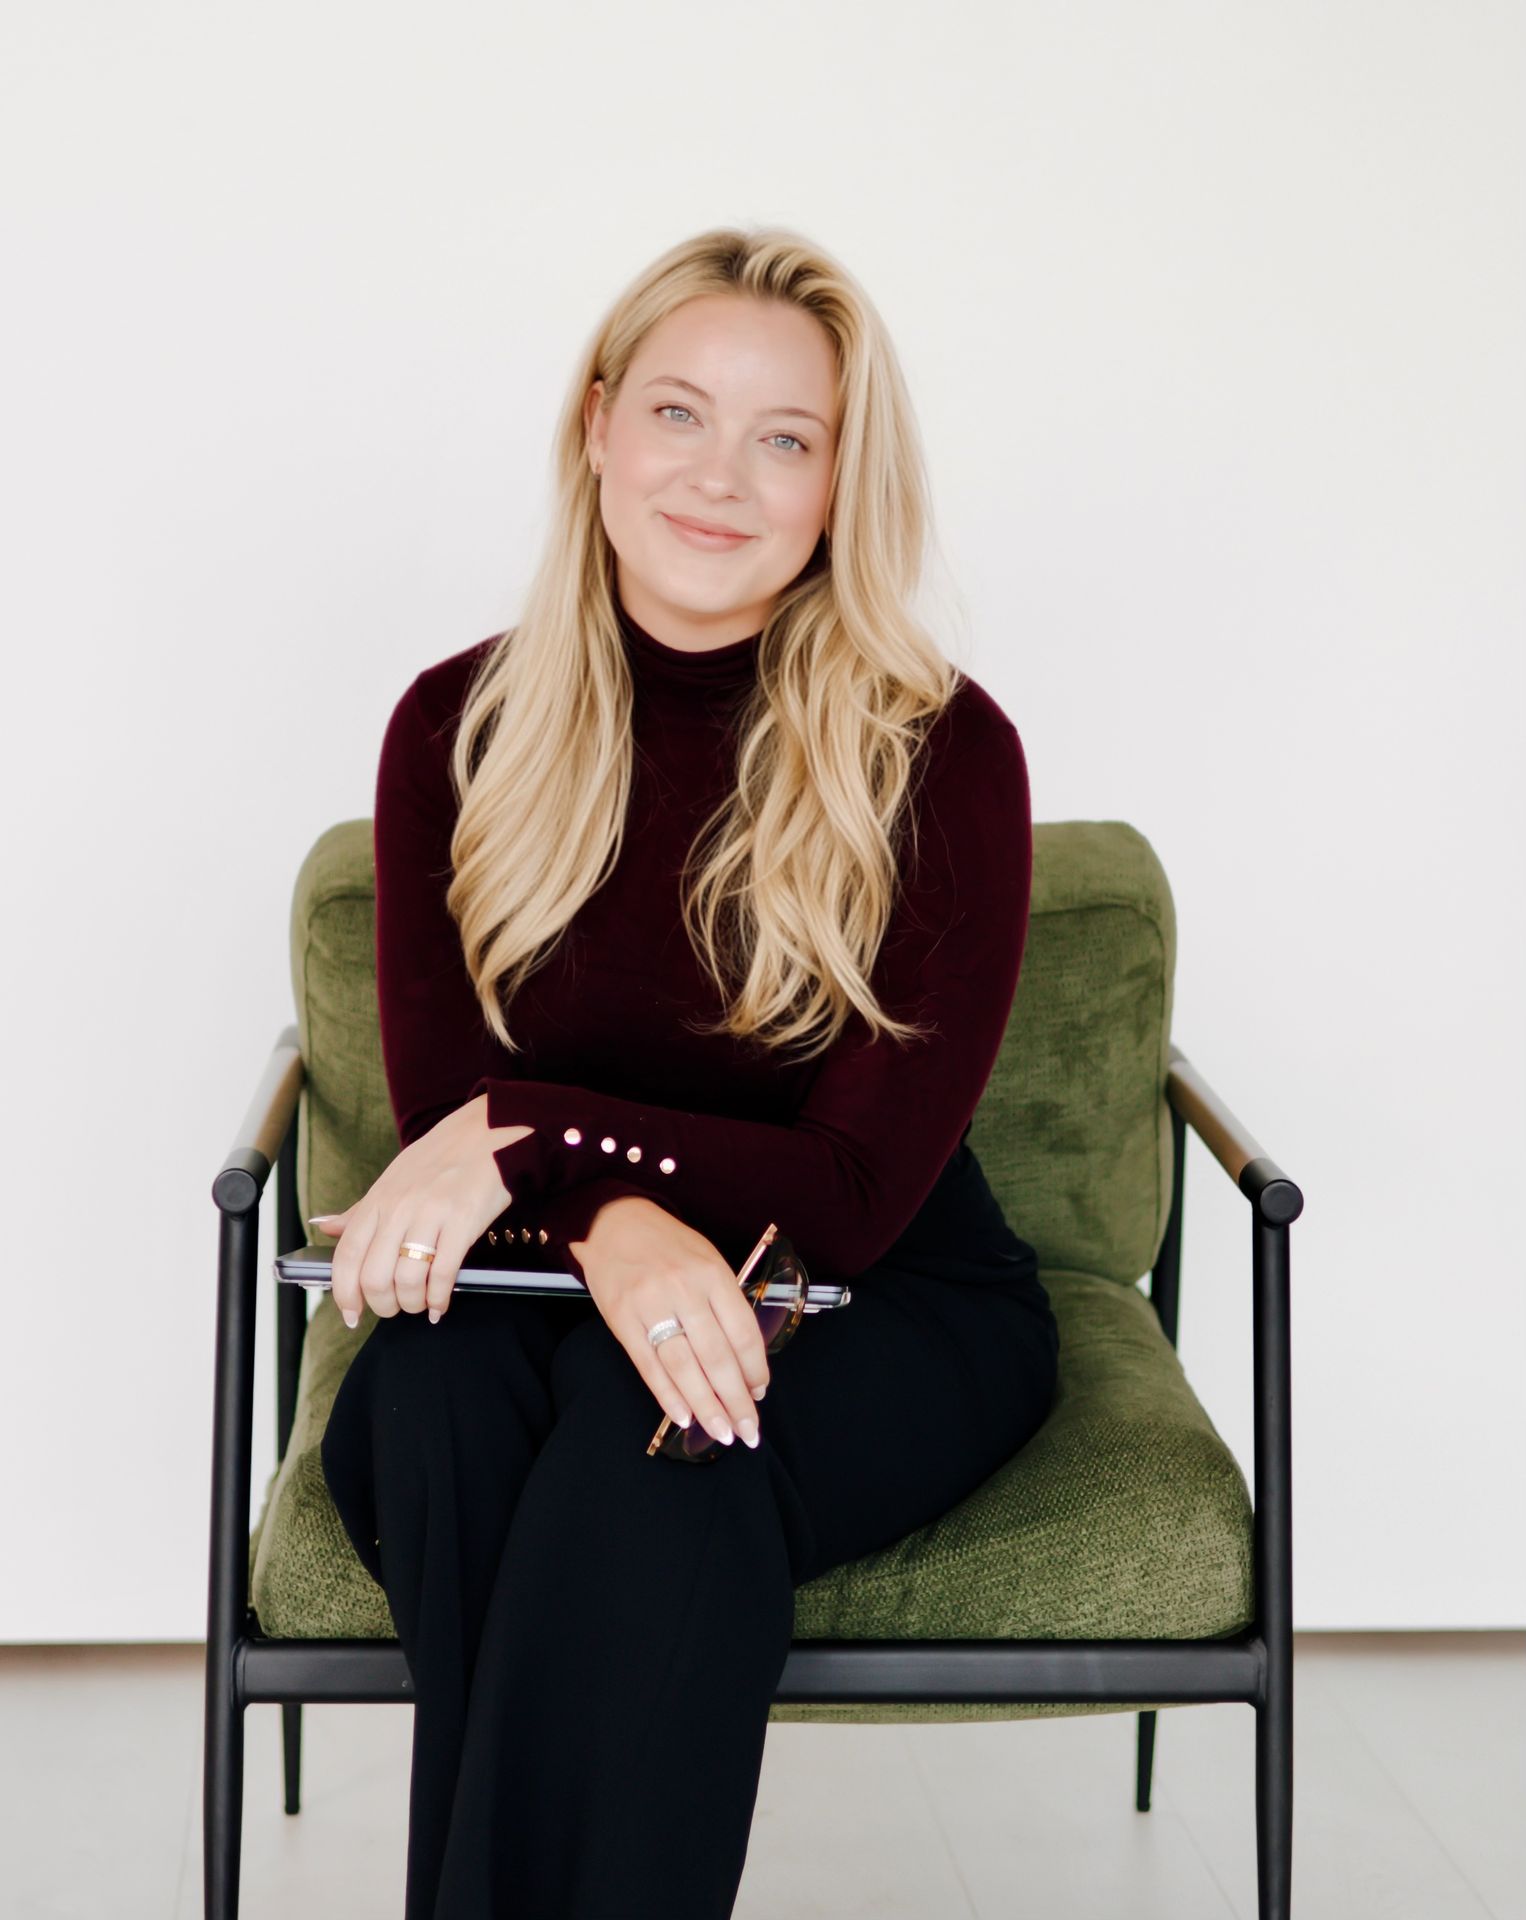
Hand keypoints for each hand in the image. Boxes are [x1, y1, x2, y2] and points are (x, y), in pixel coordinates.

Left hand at [311, 1094, 529, 1326]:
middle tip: (395, 1308)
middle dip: (383, 1306)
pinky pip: (443, 1274)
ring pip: (407, 1281)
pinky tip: (440, 1303)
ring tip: (420, 1304)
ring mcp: (431, 1215)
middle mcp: (399, 1209)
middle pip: (375, 1277)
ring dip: (412, 1304)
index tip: (351, 1314)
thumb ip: (359, 1210)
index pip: (347, 1256)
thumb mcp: (391, 1180)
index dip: (344, 1293)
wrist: (485, 1133)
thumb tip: (325, 1226)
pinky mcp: (463, 1222)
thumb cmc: (438, 1159)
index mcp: (378, 1201)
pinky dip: (439, 1299)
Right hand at [571, 1195, 770, 1447]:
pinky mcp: (623, 1320)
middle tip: (749, 1430)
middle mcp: (684, 1290)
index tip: (760, 1392)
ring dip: (706, 1406)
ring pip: (684, 1367)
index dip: (755, 1368)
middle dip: (736, 1400)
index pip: (742, 1331)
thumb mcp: (706, 1260)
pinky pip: (650, 1366)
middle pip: (717, 1356)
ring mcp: (651, 1306)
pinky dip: (668, 1395)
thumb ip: (723, 1304)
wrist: (613, 1222)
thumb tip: (742, 1361)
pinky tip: (684, 1417)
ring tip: (722, 1432)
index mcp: (712, 1274)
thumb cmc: (669, 1246)